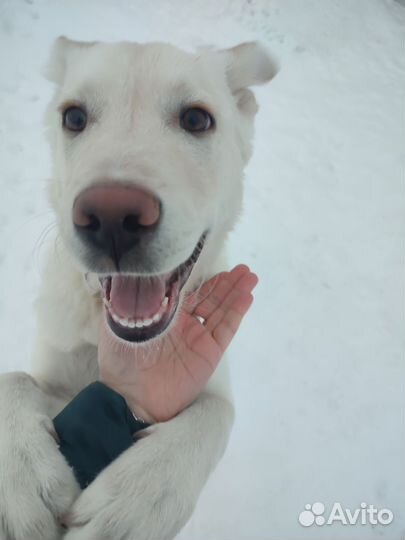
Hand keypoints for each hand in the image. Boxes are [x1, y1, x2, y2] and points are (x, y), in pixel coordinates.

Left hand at [98, 264, 257, 422]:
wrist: (130, 395)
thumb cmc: (121, 358)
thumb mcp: (117, 321)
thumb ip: (128, 297)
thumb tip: (137, 271)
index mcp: (164, 314)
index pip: (189, 290)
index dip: (203, 277)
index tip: (213, 261)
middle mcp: (184, 324)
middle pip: (210, 298)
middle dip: (226, 282)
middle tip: (242, 268)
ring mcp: (198, 338)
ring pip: (221, 310)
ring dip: (236, 292)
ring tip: (250, 277)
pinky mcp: (209, 353)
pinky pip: (226, 329)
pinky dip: (236, 313)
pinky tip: (246, 297)